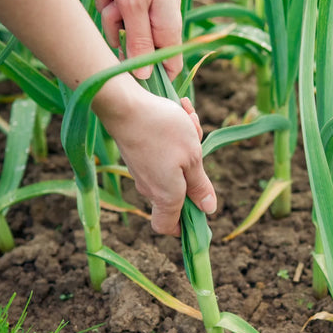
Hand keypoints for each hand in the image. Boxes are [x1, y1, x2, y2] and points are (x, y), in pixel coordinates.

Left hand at [95, 0, 182, 79]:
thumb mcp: (134, 5)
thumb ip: (139, 41)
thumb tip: (144, 76)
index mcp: (167, 29)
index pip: (171, 67)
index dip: (156, 79)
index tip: (134, 82)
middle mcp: (158, 24)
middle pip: (136, 51)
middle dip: (121, 38)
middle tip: (118, 16)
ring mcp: (144, 13)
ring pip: (119, 30)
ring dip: (110, 14)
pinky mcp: (130, 0)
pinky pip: (112, 11)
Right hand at [97, 85, 216, 235]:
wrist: (124, 106)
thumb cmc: (163, 132)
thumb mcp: (192, 158)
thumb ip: (200, 186)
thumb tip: (208, 209)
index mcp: (166, 196)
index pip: (168, 227)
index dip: (183, 227)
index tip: (198, 213)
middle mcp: (150, 188)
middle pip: (176, 192)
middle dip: (194, 171)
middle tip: (199, 145)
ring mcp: (141, 171)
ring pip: (172, 167)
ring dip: (186, 146)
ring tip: (189, 120)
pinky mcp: (137, 156)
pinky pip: (161, 153)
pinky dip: (173, 137)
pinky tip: (179, 112)